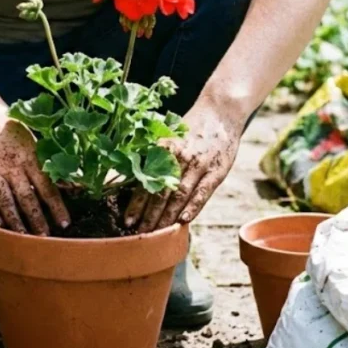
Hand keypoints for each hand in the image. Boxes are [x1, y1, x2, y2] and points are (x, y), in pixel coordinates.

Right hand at [0, 102, 70, 234]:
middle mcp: (12, 165)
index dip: (57, 206)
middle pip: (27, 198)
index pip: (47, 186)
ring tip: (23, 239)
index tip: (65, 224)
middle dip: (37, 220)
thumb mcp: (33, 141)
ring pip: (6, 201)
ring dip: (15, 222)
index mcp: (30, 157)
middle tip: (45, 239)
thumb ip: (47, 163)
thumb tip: (71, 182)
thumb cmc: (12, 129)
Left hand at [125, 103, 241, 231]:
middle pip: (161, 192)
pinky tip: (182, 222)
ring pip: (179, 196)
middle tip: (138, 235)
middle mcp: (179, 157)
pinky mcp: (216, 172)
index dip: (136, 203)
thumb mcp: (168, 136)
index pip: (146, 181)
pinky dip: (192, 209)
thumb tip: (131, 179)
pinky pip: (201, 194)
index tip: (127, 220)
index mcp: (163, 148)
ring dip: (166, 218)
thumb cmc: (189, 128)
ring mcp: (199, 165)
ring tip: (155, 234)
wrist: (220, 113)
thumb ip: (153, 156)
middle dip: (149, 216)